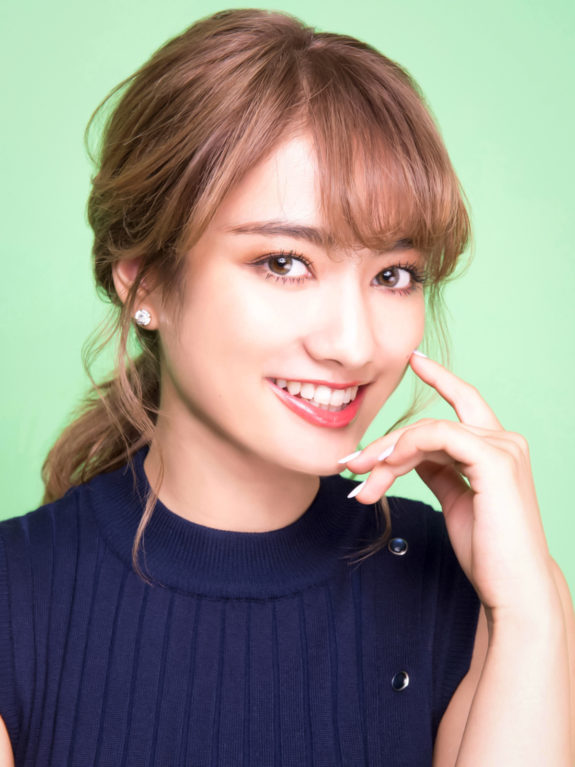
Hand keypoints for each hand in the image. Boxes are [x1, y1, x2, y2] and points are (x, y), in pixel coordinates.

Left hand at [340, 351, 556, 619]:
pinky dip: (406, 447)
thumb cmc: (488, 549)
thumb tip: (414, 454)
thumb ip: (440, 471)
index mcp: (497, 448)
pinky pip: (438, 435)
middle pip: (432, 422)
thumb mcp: (456, 500)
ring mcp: (502, 447)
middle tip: (353, 462)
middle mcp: (504, 440)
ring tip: (363, 477)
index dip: (441, 378)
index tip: (415, 360)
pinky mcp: (495, 459)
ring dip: (387, 453)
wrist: (513, 587)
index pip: (465, 401)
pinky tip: (387, 467)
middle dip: (387, 442)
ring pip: (428, 430)